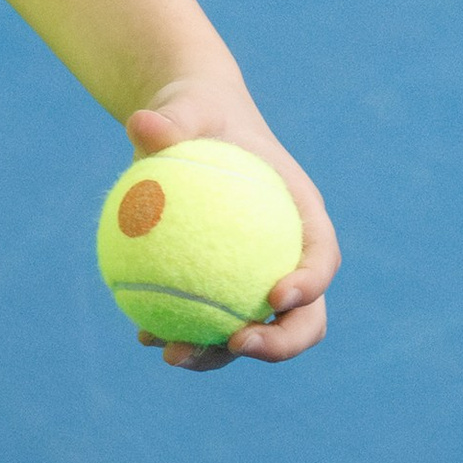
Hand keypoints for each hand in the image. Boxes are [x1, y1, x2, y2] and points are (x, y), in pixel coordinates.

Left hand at [123, 84, 338, 371]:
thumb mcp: (187, 107)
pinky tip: (144, 337)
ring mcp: (256, 281)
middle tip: (237, 343)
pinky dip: (180, 333)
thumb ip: (172, 119)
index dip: (311, 284)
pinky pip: (206, 322)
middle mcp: (289, 259)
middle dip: (280, 343)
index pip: (321, 257)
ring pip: (253, 332)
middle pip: (304, 316)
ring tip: (174, 355)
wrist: (186, 132)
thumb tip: (140, 125)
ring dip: (219, 355)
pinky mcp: (219, 291)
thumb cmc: (199, 114)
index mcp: (303, 217)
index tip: (276, 296)